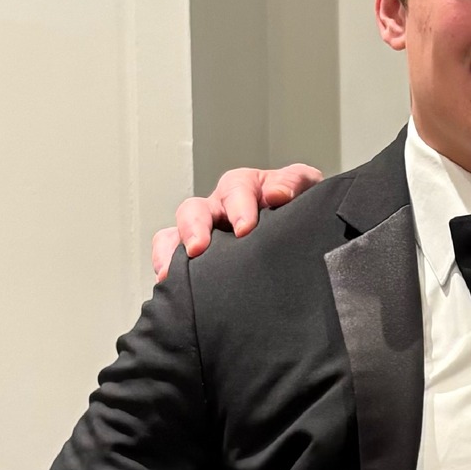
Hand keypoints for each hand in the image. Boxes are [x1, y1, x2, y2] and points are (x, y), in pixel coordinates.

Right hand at [150, 163, 322, 277]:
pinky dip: (165, 268)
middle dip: (194, 227)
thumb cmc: (300, 207)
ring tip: (170, 272)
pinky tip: (169, 286)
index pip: (236, 189)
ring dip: (170, 251)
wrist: (303, 233)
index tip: (245, 229)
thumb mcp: (304, 187)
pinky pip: (170, 258)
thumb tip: (277, 194)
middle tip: (198, 248)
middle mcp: (218, 208)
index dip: (238, 207)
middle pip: (195, 210)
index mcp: (245, 187)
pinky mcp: (197, 257)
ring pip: (174, 234)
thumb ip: (294, 183)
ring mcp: (205, 232)